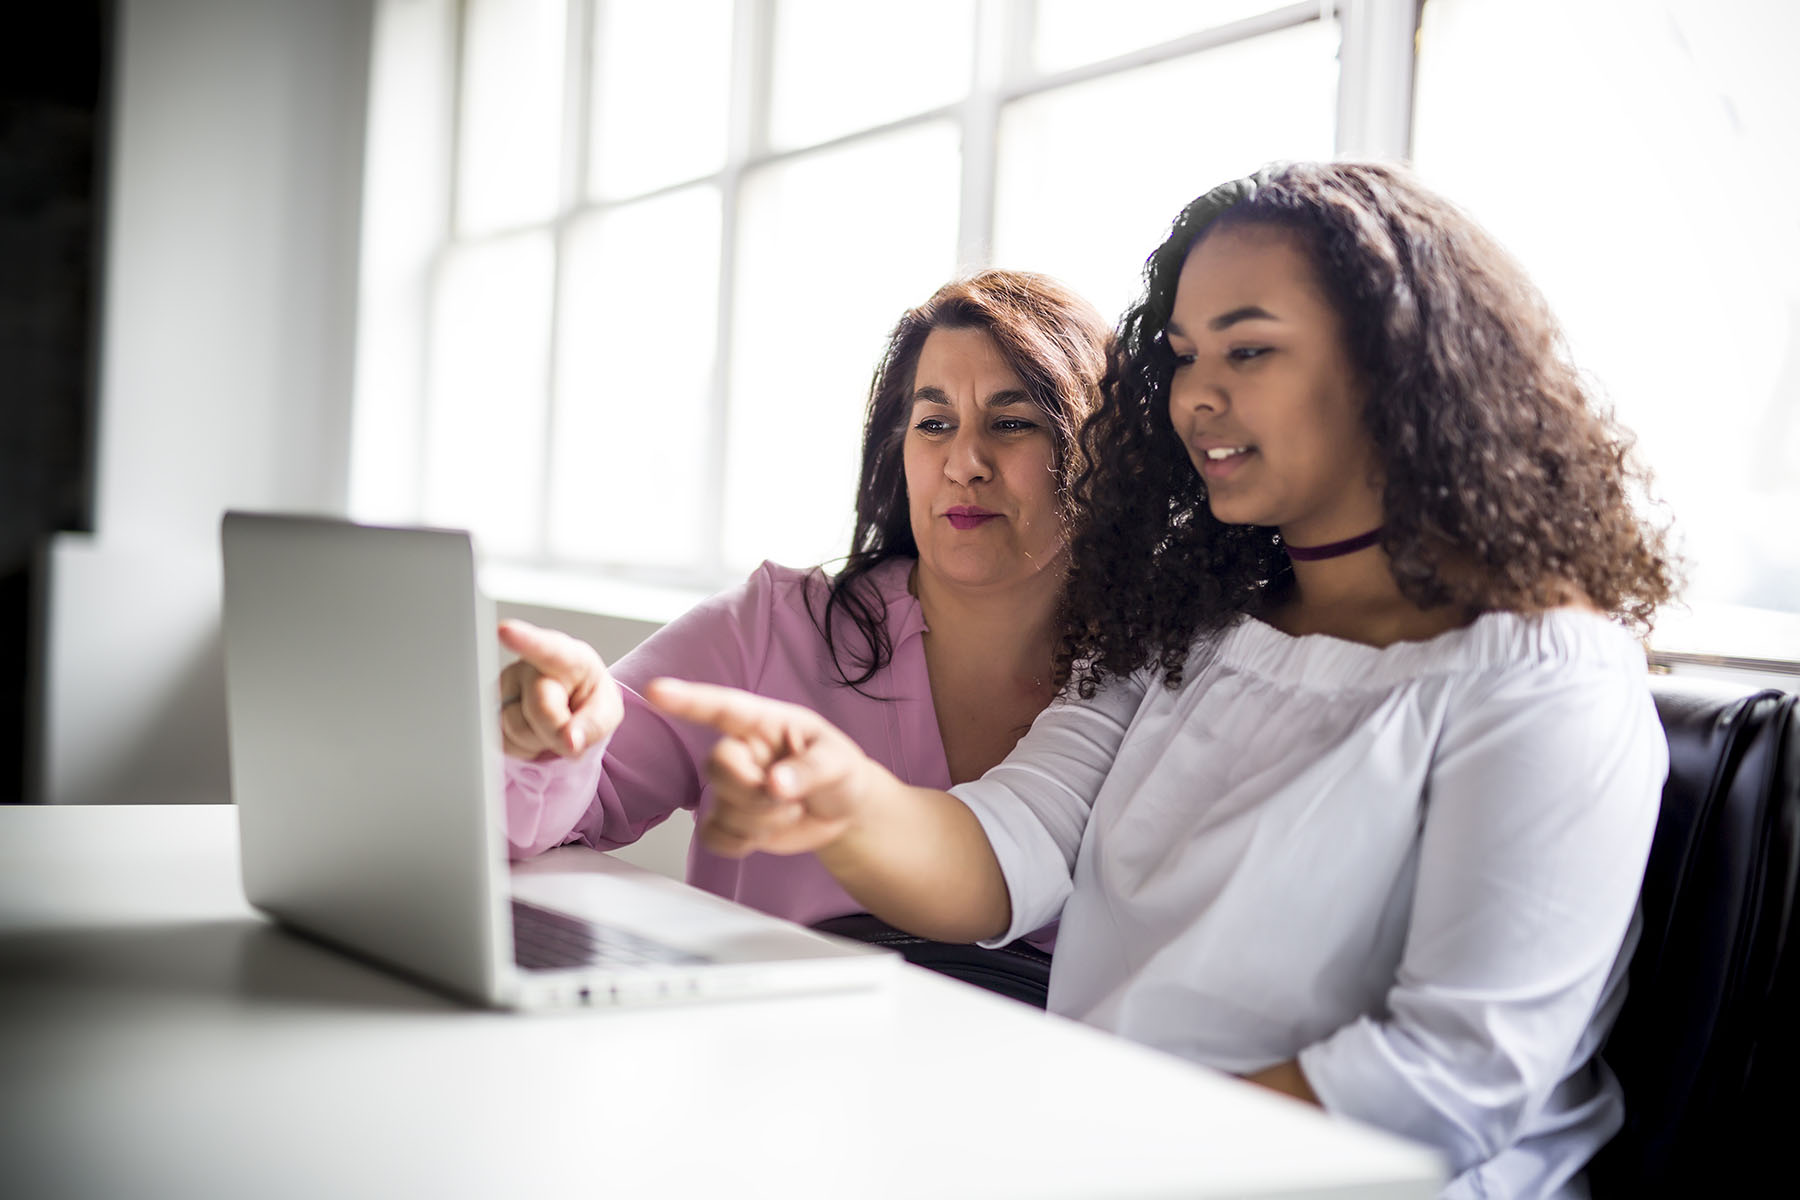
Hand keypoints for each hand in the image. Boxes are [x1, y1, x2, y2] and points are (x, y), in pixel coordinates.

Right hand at [496, 620, 623, 759]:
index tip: (506, 630)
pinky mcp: (491, 707)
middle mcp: (531, 665)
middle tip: (570, 729)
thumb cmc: (590, 701)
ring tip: (551, 724)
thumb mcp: (607, 712)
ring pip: (516, 728)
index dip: (524, 640)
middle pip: (539, 708)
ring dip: (539, 740)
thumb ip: (593, 725)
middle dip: (556, 730)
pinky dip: (523, 747)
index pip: (546, 648)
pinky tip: (534, 731)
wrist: (572, 710)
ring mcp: (507, 685)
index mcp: (568, 657)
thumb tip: (570, 741)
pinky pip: (503, 740)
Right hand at [644, 678, 874, 858]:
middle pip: (717, 767)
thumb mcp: (838, 763)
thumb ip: (809, 770)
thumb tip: (775, 784)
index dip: (688, 699)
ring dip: (761, 821)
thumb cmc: (838, 772)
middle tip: (791, 800)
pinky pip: (713, 836)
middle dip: (754, 792)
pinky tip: (766, 833)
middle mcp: (741, 751)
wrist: (842, 812)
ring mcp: (732, 787)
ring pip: (720, 807)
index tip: (657, 690)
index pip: (722, 708)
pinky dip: (741, 843)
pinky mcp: (728, 820)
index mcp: (764, 724)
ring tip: (792, 811)